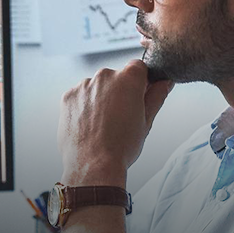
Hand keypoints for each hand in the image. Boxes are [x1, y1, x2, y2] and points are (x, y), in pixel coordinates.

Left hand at [58, 60, 171, 184]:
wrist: (93, 165)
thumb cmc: (121, 146)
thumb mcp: (147, 121)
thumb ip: (156, 96)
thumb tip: (165, 83)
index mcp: (128, 79)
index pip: (138, 67)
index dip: (140, 81)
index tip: (139, 96)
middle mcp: (104, 76)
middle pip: (115, 77)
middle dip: (119, 91)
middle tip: (120, 117)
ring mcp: (83, 86)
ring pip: (96, 87)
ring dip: (100, 98)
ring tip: (102, 124)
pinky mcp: (68, 97)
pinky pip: (80, 96)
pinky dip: (84, 106)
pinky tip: (89, 124)